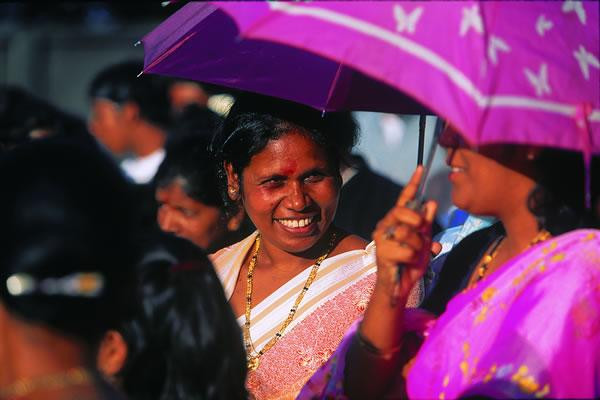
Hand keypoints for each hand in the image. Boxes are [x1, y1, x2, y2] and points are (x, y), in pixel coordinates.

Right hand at [372, 166, 437, 302]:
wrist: (401, 287)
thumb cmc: (410, 262)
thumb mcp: (424, 240)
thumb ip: (425, 223)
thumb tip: (431, 203)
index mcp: (396, 220)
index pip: (404, 199)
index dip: (412, 184)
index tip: (421, 169)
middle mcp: (385, 226)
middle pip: (402, 211)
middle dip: (416, 222)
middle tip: (420, 232)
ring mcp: (382, 239)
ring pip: (407, 232)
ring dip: (417, 246)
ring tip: (414, 254)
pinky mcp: (382, 253)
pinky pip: (407, 250)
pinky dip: (414, 259)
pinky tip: (408, 263)